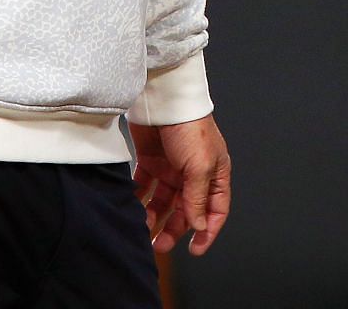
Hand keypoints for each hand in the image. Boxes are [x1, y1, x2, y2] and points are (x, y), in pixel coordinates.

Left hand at [130, 115, 230, 255]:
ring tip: (142, 227)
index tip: (194, 249)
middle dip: (175, 229)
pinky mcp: (151, 160)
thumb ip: (197, 199)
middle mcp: (195, 173)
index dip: (207, 231)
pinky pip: (145, 186)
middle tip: (160, 244)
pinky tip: (131, 207)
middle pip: (187, 209)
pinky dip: (139, 198)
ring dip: (154, 216)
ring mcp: (172, 167)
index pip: (215, 210)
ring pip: (164, 201)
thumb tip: (199, 226)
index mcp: (215, 174)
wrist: (163, 98)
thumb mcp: (199, 167)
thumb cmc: (189, 128)